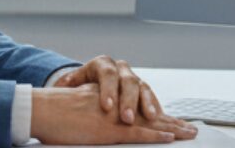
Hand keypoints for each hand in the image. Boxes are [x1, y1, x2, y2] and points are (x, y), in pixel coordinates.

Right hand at [31, 84, 196, 144]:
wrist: (42, 109)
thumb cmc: (56, 111)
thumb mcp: (83, 104)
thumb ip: (98, 109)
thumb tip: (107, 116)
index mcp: (112, 97)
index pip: (141, 106)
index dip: (160, 114)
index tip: (175, 122)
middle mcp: (117, 103)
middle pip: (151, 112)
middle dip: (173, 121)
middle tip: (192, 129)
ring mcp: (115, 116)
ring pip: (149, 121)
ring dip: (171, 128)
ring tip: (188, 133)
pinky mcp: (109, 129)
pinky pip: (137, 133)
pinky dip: (154, 136)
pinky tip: (168, 138)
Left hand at [54, 54, 160, 123]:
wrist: (87, 85)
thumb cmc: (76, 88)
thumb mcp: (70, 83)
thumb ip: (68, 84)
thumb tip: (63, 86)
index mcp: (101, 64)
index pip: (107, 74)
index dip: (109, 90)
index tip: (106, 107)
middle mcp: (120, 68)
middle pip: (128, 81)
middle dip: (129, 100)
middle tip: (127, 118)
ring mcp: (133, 77)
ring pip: (143, 87)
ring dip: (147, 103)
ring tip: (150, 117)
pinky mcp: (141, 89)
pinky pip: (150, 96)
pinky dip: (154, 106)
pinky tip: (157, 116)